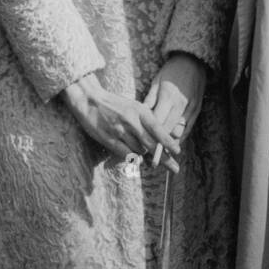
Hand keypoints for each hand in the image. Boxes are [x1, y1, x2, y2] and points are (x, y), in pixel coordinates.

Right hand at [63, 72, 180, 172]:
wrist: (90, 100)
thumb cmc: (116, 105)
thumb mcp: (134, 107)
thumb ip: (146, 121)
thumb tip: (159, 140)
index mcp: (140, 111)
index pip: (158, 128)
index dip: (168, 141)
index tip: (178, 151)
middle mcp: (132, 121)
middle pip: (152, 144)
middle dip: (165, 158)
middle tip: (175, 169)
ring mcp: (120, 131)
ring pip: (139, 151)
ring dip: (143, 155)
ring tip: (142, 152)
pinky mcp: (109, 139)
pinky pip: (126, 154)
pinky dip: (132, 158)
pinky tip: (134, 159)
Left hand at [143, 54, 206, 166]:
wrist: (192, 61)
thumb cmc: (171, 72)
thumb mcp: (156, 83)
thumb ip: (149, 102)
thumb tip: (140, 118)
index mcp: (168, 97)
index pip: (158, 124)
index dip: (151, 138)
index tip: (144, 151)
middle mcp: (180, 105)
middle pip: (168, 131)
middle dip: (160, 147)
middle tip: (153, 161)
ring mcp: (190, 108)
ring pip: (179, 132)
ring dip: (170, 144)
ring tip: (162, 154)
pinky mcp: (197, 109)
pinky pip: (188, 128)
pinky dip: (180, 137)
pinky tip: (173, 144)